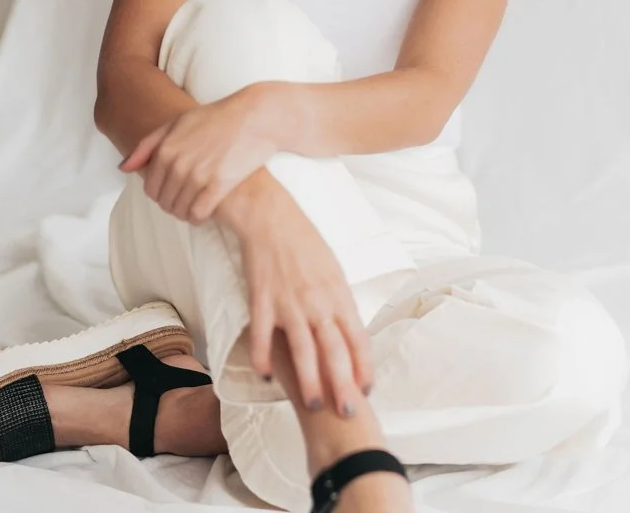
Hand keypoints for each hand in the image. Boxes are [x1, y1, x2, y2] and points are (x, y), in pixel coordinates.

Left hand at [118, 85, 282, 222]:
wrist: (255, 118)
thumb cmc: (216, 119)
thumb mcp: (177, 123)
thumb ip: (147, 145)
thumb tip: (124, 168)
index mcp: (165, 149)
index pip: (150, 188)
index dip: (159, 194)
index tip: (171, 192)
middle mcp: (178, 163)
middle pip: (164, 202)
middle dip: (172, 205)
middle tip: (185, 200)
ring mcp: (198, 175)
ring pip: (179, 210)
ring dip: (185, 213)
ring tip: (195, 206)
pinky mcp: (219, 185)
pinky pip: (198, 214)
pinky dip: (198, 217)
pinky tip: (206, 211)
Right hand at [236, 188, 374, 417]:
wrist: (271, 217)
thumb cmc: (304, 242)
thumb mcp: (332, 270)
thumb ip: (339, 301)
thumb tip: (348, 330)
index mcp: (338, 293)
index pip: (358, 337)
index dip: (364, 366)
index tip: (367, 390)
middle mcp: (317, 301)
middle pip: (335, 350)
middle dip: (342, 384)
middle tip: (346, 413)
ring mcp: (289, 302)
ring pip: (303, 349)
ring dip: (309, 380)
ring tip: (313, 403)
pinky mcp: (262, 300)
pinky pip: (262, 336)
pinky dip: (264, 358)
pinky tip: (266, 376)